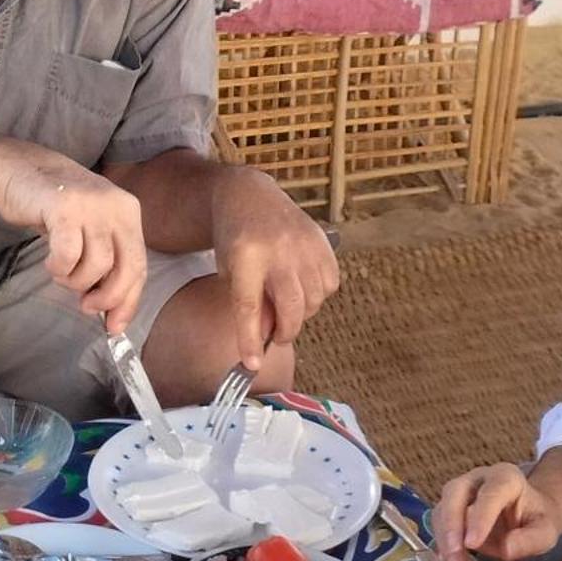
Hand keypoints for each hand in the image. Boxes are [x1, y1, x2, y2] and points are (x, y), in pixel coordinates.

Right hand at [0, 141, 147, 331]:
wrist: (17, 168)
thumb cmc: (54, 207)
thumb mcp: (90, 230)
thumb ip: (106, 262)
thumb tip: (112, 311)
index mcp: (129, 212)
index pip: (139, 266)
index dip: (128, 301)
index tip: (114, 327)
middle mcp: (117, 206)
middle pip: (127, 269)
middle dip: (107, 297)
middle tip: (86, 305)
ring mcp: (92, 205)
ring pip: (97, 265)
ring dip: (75, 281)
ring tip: (61, 273)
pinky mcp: (65, 207)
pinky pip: (69, 254)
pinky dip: (59, 268)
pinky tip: (51, 262)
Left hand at [211, 170, 338, 367]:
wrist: (250, 196)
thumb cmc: (235, 238)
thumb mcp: (230, 270)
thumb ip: (248, 302)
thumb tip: (267, 337)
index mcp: (247, 254)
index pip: (248, 306)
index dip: (251, 339)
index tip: (252, 365)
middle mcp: (279, 249)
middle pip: (291, 307)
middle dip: (285, 331)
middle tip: (277, 335)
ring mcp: (305, 244)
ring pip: (315, 299)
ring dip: (302, 312)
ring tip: (287, 303)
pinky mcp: (323, 241)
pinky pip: (331, 284)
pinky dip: (319, 294)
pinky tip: (303, 286)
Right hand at [433, 463, 561, 560]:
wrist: (528, 515)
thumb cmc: (536, 520)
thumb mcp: (545, 532)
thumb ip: (530, 540)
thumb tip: (505, 549)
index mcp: (506, 478)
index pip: (489, 494)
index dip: (479, 518)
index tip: (472, 545)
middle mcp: (477, 480)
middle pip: (453, 494)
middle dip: (450, 527)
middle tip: (454, 556)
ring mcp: (460, 493)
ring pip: (441, 513)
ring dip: (446, 544)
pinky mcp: (449, 510)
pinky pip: (439, 529)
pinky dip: (445, 551)